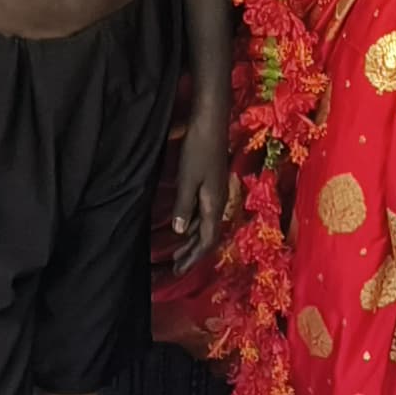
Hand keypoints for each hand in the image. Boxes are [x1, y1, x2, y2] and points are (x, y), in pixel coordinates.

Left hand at [163, 118, 230, 275]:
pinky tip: (184, 226)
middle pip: (208, 236)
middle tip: (176, 267)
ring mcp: (217, 193)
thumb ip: (184, 207)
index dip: (193, 258)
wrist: (212, 123)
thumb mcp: (187, 180)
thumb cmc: (198, 150)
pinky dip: (193, 225)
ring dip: (192, 240)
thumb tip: (179, 233)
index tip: (179, 271)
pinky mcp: (212, 184)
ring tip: (177, 252)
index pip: (207, 240)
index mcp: (215, 204)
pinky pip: (204, 213)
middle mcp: (219, 202)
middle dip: (193, 254)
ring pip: (206, 225)